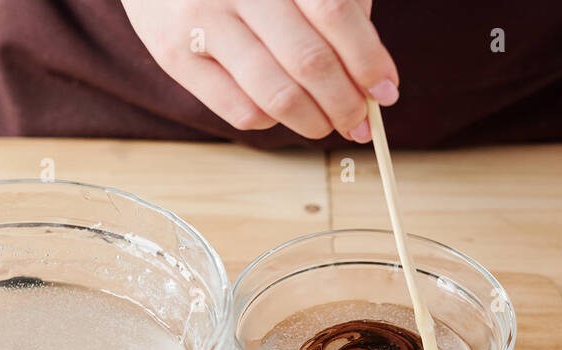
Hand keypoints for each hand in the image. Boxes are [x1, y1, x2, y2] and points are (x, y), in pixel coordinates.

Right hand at [122, 0, 398, 140]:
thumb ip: (335, 5)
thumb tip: (371, 74)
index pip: (335, 13)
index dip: (368, 59)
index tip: (387, 90)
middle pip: (309, 61)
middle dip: (346, 101)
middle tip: (361, 120)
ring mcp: (201, 21)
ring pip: (276, 94)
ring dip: (315, 121)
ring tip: (329, 124)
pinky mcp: (174, 56)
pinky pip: (240, 111)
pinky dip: (272, 121)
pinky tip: (282, 112)